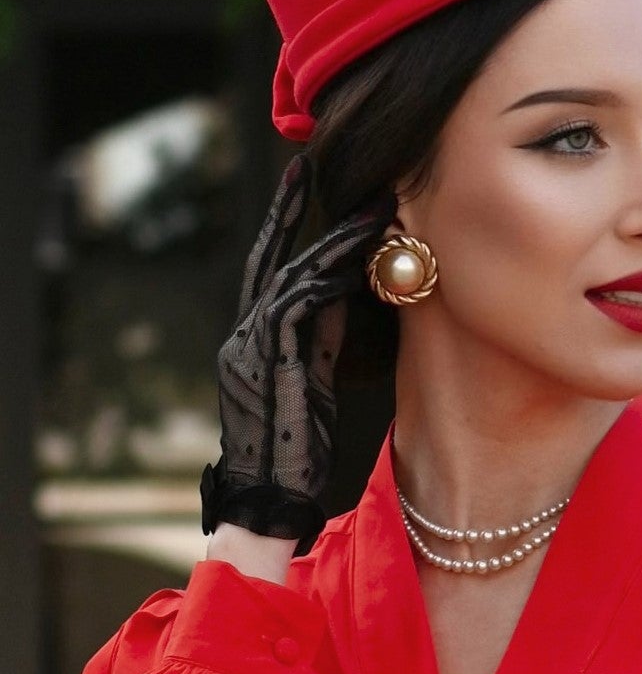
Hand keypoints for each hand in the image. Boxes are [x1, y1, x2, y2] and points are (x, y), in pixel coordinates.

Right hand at [200, 155, 395, 553]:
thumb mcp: (314, 390)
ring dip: (331, 242)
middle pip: (269, 258)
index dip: (286, 228)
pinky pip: (297, 309)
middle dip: (292, 211)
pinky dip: (326, 281)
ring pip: (290, 277)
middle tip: (311, 165)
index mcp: (252, 346)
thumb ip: (324, 344)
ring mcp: (249, 352)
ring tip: (367, 212)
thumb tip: (350, 301)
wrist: (270, 509)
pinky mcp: (268, 368)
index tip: (304, 185)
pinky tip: (353, 259)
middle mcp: (242, 340)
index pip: (270, 272)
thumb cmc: (298, 463)